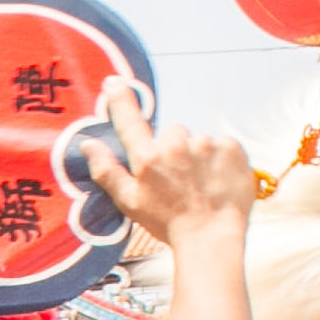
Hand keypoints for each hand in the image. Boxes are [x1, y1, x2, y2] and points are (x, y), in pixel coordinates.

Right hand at [80, 81, 255, 246]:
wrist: (211, 237)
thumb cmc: (168, 223)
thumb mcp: (129, 202)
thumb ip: (107, 171)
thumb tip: (88, 144)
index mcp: (147, 159)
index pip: (130, 122)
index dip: (120, 100)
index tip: (114, 82)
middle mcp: (175, 146)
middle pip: (172, 133)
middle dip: (174, 150)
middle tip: (179, 179)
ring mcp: (205, 145)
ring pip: (198, 141)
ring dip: (199, 156)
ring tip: (201, 184)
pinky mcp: (230, 148)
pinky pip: (222, 144)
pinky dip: (220, 159)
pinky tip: (217, 180)